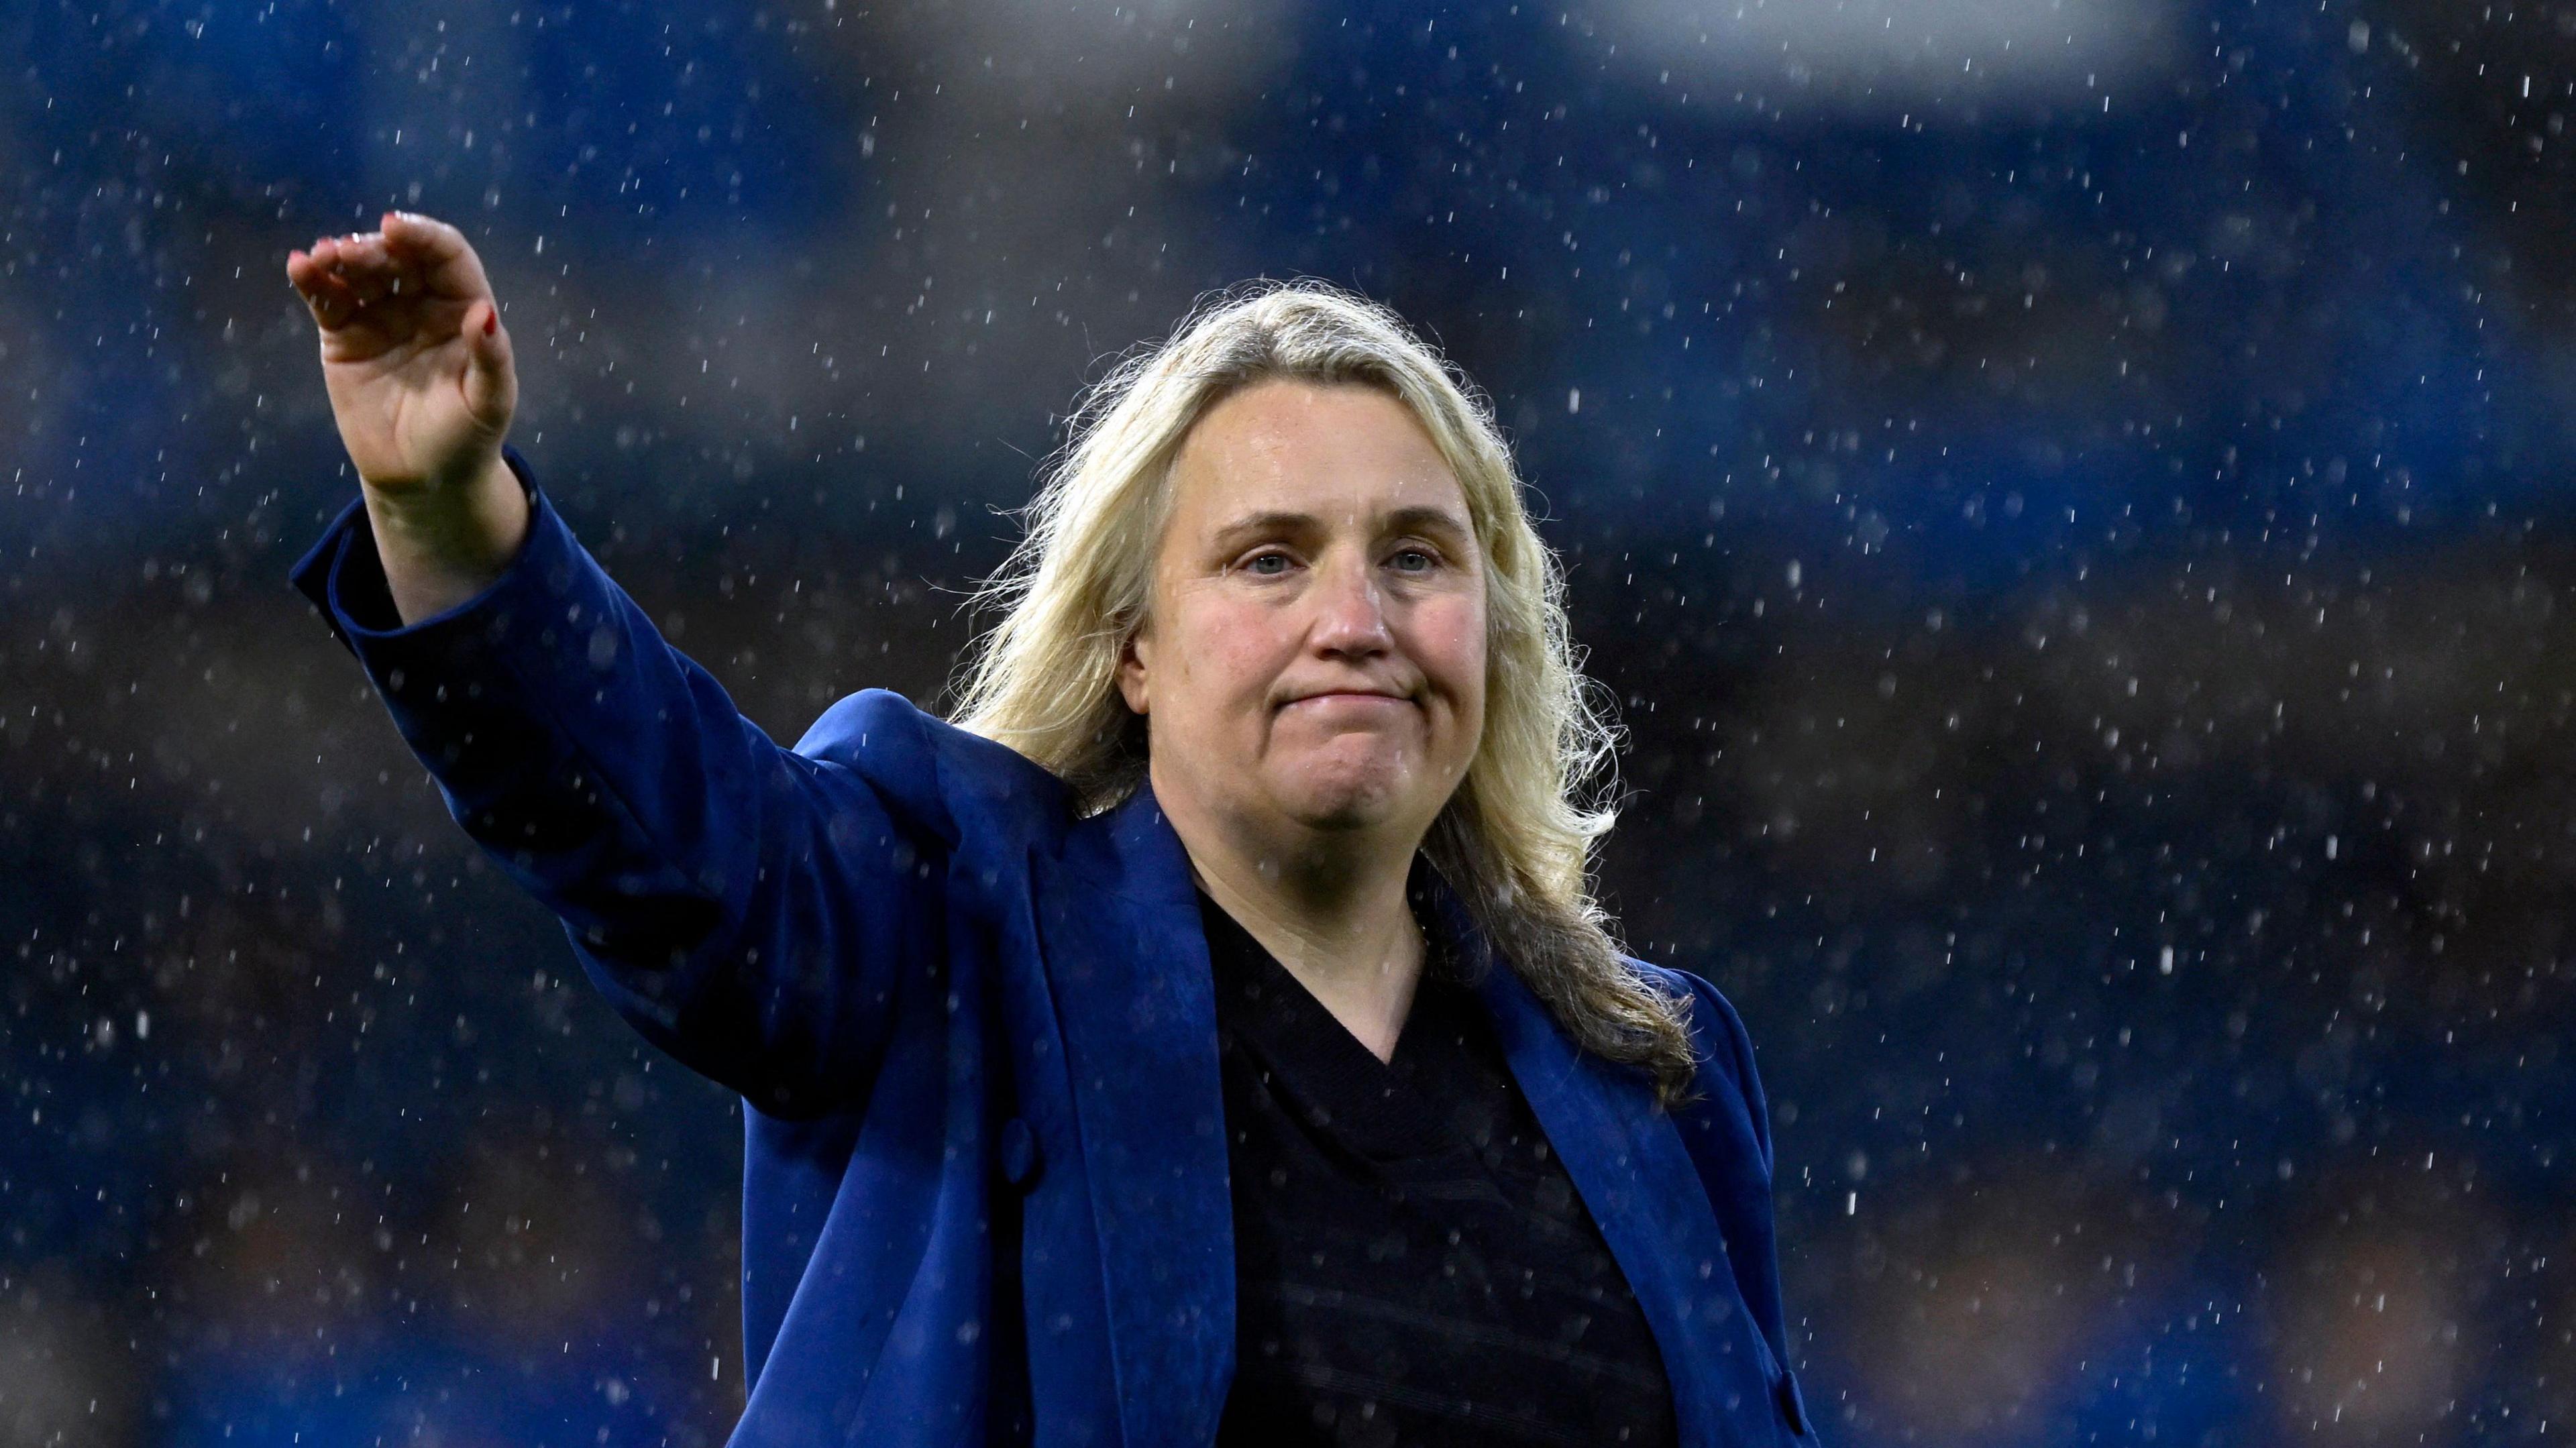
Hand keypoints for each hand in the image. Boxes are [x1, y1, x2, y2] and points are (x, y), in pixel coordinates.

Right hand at [286, 211, 529, 623]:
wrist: (422, 477)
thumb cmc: (466, 438)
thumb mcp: (489, 402)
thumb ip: (491, 358)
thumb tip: (484, 312)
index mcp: (463, 308)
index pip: (446, 256)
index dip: (423, 236)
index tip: (395, 229)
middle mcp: (421, 303)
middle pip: (397, 257)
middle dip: (374, 246)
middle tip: (350, 252)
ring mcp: (380, 316)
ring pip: (358, 272)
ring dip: (339, 256)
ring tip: (321, 258)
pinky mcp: (344, 335)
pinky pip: (327, 298)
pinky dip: (312, 280)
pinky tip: (300, 267)